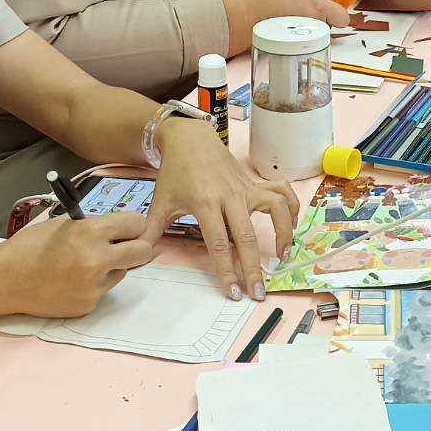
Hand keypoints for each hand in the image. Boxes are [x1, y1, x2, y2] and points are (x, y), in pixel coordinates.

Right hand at [0, 213, 154, 318]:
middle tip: (122, 246)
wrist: (5, 280)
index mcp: (91, 232)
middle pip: (143, 251)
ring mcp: (94, 286)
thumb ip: (96, 226)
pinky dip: (94, 285)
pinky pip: (104, 290)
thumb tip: (123, 229)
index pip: (137, 224)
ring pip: (123, 272)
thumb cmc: (31, 246)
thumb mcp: (66, 224)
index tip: (125, 227)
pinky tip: (71, 281)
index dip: (131, 224)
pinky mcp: (89, 305)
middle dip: (135, 246)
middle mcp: (97, 260)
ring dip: (111, 267)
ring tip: (82, 265)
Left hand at [151, 119, 300, 300]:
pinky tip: (291, 227)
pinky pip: (281, 192)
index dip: (227, 270)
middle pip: (248, 235)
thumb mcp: (160, 201)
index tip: (234, 292)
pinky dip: (292, 208)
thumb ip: (150, 230)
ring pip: (276, 208)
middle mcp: (230, 195)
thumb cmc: (175, 171)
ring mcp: (246, 187)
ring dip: (284, 233)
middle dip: (254, 267)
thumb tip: (138, 255)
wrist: (189, 138)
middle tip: (258, 293)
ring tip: (282, 257)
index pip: (219, 243)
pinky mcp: (256, 182)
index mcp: (205, 202)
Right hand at [229, 0, 351, 29]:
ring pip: (315, 30)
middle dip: (322, 13)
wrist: (242, 14)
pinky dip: (297, 30)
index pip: (344, 17)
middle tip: (308, 1)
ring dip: (310, 21)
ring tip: (294, 9)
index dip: (340, 8)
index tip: (333, 0)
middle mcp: (313, 25)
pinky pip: (302, 37)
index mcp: (318, 7)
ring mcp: (302, 38)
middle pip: (330, 23)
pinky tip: (285, 19)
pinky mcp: (290, 44)